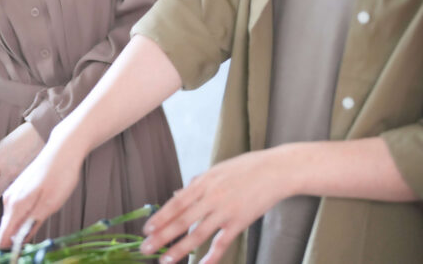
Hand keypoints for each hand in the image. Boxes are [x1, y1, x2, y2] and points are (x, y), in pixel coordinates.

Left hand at [0, 122, 44, 199]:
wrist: (41, 134)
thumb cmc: (22, 136)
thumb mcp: (4, 145)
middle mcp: (8, 171)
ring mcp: (20, 177)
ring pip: (8, 191)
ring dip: (8, 187)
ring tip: (13, 176)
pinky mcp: (30, 179)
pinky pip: (20, 187)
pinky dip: (19, 184)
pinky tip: (23, 174)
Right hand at [0, 128, 87, 248]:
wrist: (63, 149)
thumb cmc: (60, 175)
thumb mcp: (50, 204)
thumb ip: (32, 223)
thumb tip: (18, 241)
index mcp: (16, 205)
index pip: (3, 235)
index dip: (9, 249)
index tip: (15, 255)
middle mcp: (10, 199)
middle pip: (8, 228)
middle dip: (18, 237)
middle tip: (37, 234)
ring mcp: (14, 191)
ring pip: (14, 218)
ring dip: (24, 224)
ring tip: (43, 216)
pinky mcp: (20, 187)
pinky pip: (18, 208)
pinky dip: (27, 214)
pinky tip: (41, 208)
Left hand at [140, 149, 292, 263]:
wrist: (277, 170)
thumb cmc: (247, 168)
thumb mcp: (217, 169)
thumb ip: (196, 183)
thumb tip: (177, 194)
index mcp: (204, 182)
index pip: (176, 203)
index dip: (160, 218)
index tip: (146, 230)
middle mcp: (211, 197)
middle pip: (182, 220)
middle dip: (162, 236)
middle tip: (146, 249)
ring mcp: (225, 211)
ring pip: (198, 234)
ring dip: (179, 249)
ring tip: (165, 261)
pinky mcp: (240, 222)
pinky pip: (222, 243)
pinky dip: (211, 256)